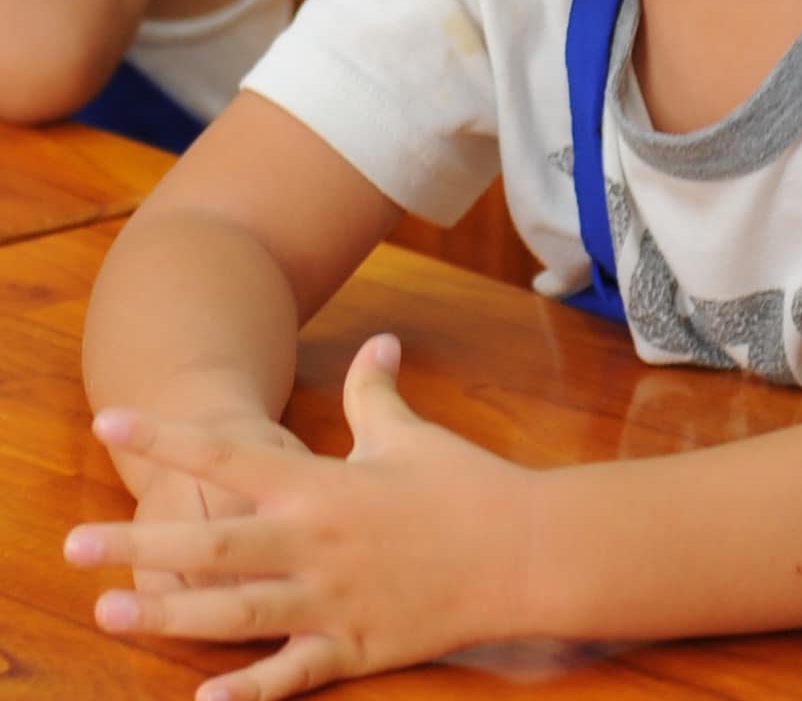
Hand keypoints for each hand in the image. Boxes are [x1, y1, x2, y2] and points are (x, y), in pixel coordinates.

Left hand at [64, 335, 538, 700]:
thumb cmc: (464, 484)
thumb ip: (377, 392)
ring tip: (109, 612)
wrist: (522, 550)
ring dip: (167, 615)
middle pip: (211, 544)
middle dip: (139, 544)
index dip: (167, 441)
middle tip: (72, 545)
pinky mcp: (354, 646)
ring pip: (233, 612)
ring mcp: (330, 599)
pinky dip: (246, 691)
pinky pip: (290, 675)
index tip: (113, 424)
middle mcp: (314, 542)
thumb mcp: (409, 434)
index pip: (229, 456)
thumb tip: (378, 342)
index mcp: (322, 485)